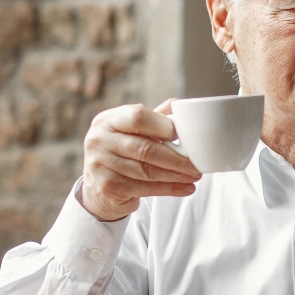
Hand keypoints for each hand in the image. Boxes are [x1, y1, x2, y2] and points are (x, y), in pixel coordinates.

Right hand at [81, 99, 201, 220]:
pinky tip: (185, 188)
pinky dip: (169, 189)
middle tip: (196, 164)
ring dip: (175, 175)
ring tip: (194, 176)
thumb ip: (155, 118)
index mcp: (108, 120)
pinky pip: (144, 188)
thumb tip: (180, 105)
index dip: (163, 126)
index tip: (182, 136)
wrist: (99, 186)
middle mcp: (99, 140)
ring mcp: (100, 165)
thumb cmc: (123, 152)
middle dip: (176, 158)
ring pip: (147, 171)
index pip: (137, 117)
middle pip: (145, 148)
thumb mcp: (133, 131)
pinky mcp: (107, 187)